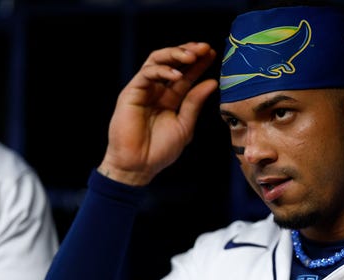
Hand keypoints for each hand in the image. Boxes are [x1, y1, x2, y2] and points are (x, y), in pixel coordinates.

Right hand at [99, 42, 217, 184]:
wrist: (140, 166)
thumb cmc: (161, 150)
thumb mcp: (184, 124)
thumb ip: (195, 103)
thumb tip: (212, 82)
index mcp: (171, 98)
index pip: (186, 74)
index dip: (199, 63)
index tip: (212, 53)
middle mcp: (157, 90)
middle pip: (172, 61)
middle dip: (188, 51)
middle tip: (204, 48)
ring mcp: (143, 90)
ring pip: (157, 60)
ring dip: (175, 54)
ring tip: (192, 56)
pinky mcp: (131, 93)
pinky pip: (146, 74)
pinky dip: (162, 71)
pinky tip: (176, 75)